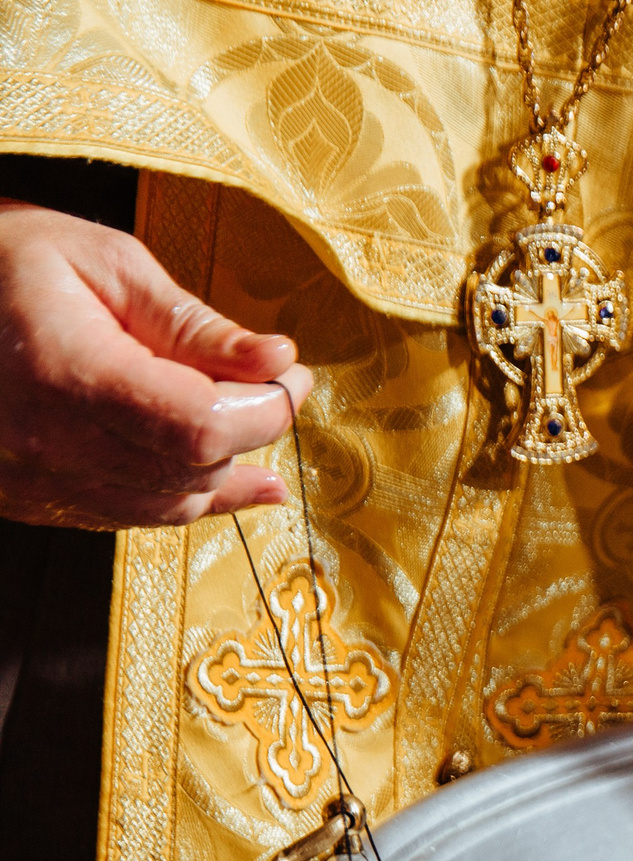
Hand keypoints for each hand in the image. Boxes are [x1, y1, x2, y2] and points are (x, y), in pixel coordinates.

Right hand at [0, 199, 314, 530]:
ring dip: (224, 468)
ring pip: (169, 504)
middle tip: (278, 385)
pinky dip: (186, 495)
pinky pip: (129, 514)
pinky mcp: (30, 497)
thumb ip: (193, 323)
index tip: (291, 373)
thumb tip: (276, 360)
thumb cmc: (0, 260)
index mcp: (66, 375)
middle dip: (253, 429)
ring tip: (260, 425)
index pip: (201, 426)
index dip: (266, 409)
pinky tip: (238, 482)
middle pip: (192, 469)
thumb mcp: (102, 262)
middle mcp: (46, 443)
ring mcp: (32, 480)